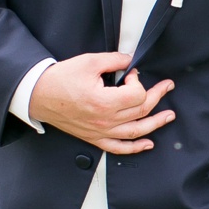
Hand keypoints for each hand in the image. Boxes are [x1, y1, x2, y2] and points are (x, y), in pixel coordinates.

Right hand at [30, 53, 174, 154]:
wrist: (39, 95)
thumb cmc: (61, 79)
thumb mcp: (89, 62)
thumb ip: (114, 60)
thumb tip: (130, 61)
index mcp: (104, 102)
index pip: (137, 94)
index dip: (138, 81)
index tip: (130, 73)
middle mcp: (104, 120)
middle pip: (140, 111)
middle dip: (157, 96)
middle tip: (167, 86)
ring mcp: (100, 131)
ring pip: (135, 131)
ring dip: (156, 123)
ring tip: (169, 115)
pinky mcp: (94, 137)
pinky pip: (118, 148)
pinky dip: (135, 148)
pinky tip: (147, 143)